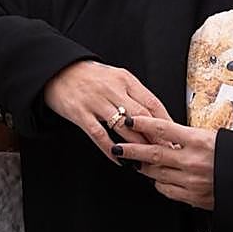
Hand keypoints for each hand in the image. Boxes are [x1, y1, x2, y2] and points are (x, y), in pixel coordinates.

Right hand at [43, 60, 171, 163]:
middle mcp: (112, 89)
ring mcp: (96, 102)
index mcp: (125, 79)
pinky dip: (111, 150)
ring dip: (137, 146)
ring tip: (146, 161)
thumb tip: (156, 116)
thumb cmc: (90, 76)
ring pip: (123, 127)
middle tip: (166, 153)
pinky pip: (99, 135)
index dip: (165, 122)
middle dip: (156, 137)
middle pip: (141, 117)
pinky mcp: (80, 113)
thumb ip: (133, 94)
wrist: (58, 70)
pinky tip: (119, 160)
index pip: (152, 102)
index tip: (174, 137)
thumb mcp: (115, 77)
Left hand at [112, 115, 216, 209]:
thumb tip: (174, 134)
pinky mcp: (193, 197)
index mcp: (199, 140)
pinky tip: (157, 178)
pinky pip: (167, 190)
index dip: (143, 122)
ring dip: (144, 166)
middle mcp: (192, 161)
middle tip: (118, 146)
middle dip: (131, 149)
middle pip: (153, 152)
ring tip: (135, 161)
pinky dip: (159, 183)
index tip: (130, 118)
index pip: (163, 128)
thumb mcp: (217, 137)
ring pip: (157, 172)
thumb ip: (192, 137)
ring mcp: (191, 180)